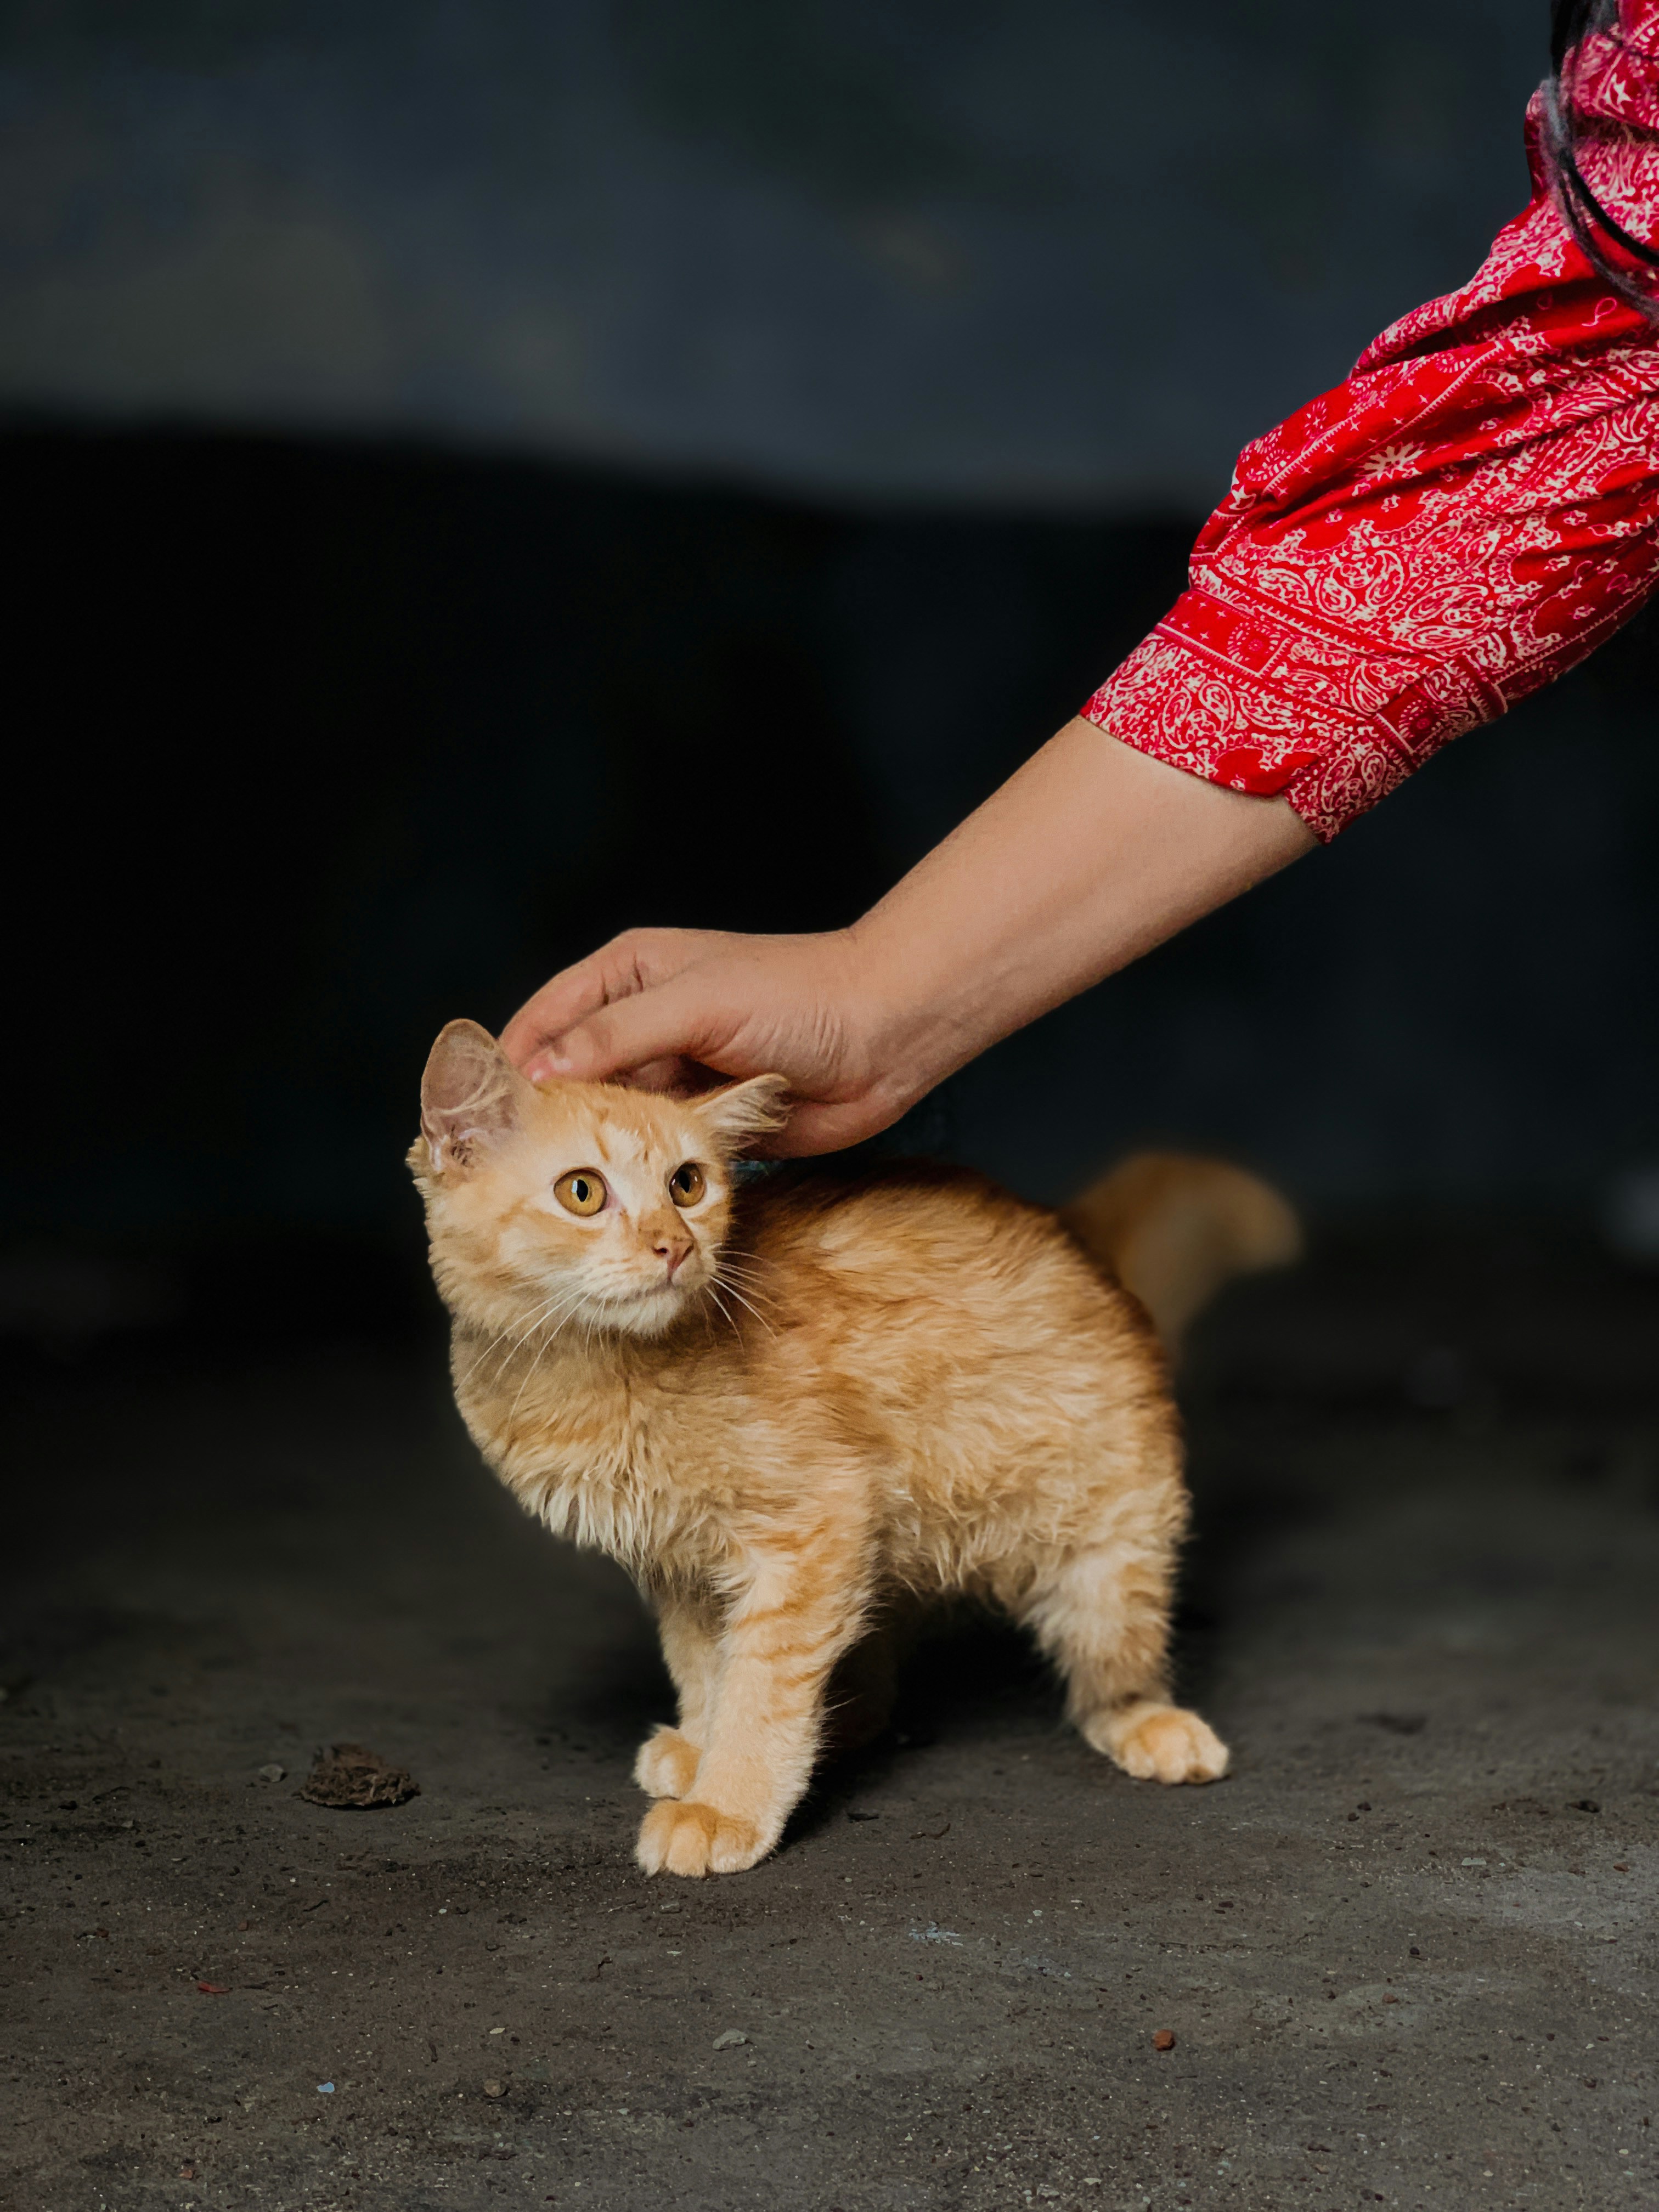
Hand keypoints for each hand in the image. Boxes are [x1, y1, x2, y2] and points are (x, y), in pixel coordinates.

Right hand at [499, 723, 1312, 1159]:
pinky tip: (603, 1208)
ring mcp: (675, 1074)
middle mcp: (643, 1023)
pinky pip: (653, 1152)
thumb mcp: (696, 1003)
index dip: (508, 1070)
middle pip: (569, 1078)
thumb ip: (615, 1036)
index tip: (468, 1121)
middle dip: (537, 1123)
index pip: (544, 1022)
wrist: (891, 1034)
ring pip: (609, 1122)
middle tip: (494, 1179)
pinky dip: (630, 1176)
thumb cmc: (800, 997)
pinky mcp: (706, 1122)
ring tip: (538, 1205)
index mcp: (627, 974)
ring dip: (584, 1158)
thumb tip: (534, 1073)